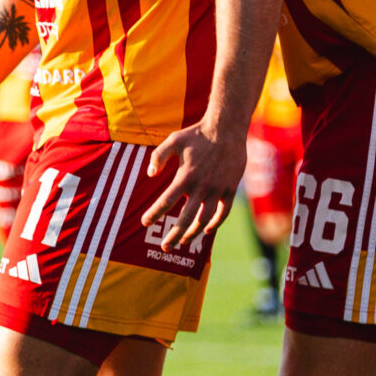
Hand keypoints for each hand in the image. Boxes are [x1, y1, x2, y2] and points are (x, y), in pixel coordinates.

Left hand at [141, 119, 244, 250]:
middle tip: (165, 247)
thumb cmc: (197, 134)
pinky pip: (223, 212)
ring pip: (204, 219)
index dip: (154, 213)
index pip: (166, 201)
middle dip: (174, 235)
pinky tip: (205, 230)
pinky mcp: (230, 189)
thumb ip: (158, 156)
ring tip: (183, 242)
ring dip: (193, 233)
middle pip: (185, 218)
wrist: (227, 128)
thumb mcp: (173, 140)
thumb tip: (150, 175)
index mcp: (185, 176)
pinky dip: (214, 223)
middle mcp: (201, 186)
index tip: (145, 222)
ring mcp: (217, 189)